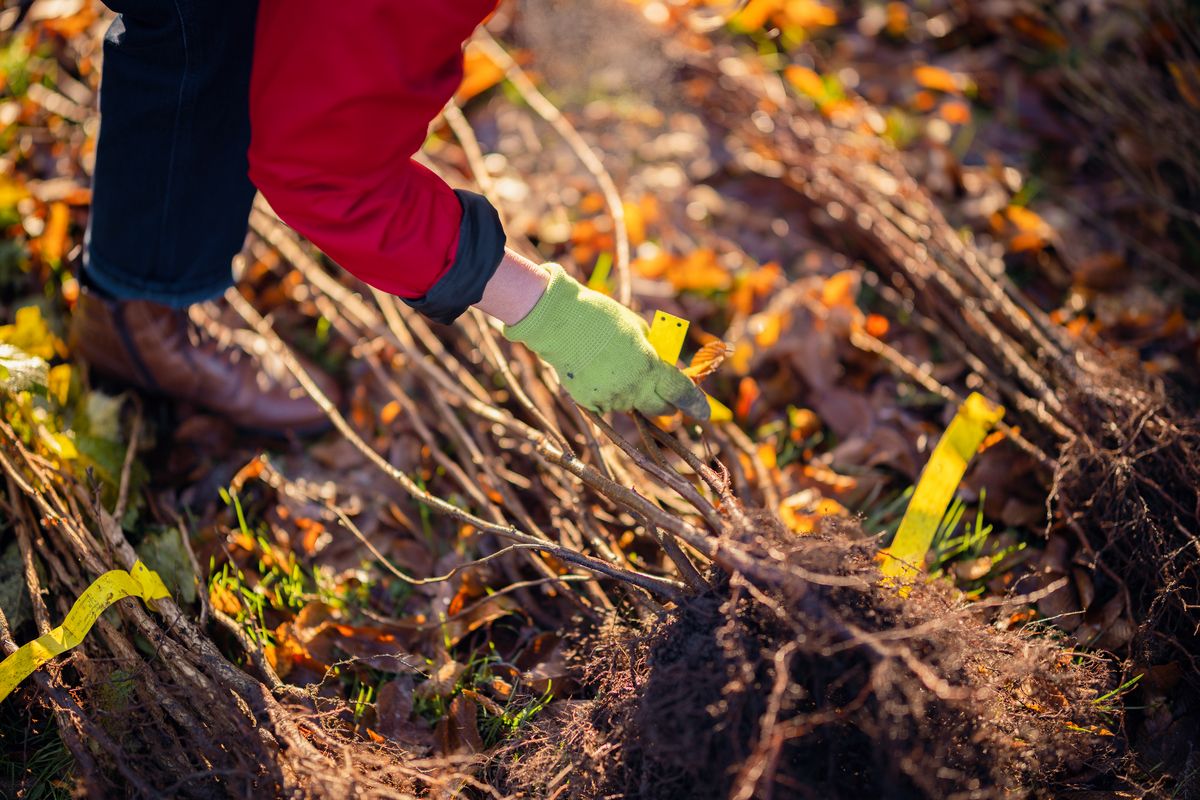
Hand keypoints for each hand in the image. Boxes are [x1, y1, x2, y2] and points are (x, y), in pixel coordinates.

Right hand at [503, 264, 709, 418]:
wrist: (557, 322)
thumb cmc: (602, 317)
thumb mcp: (638, 328)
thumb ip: (654, 352)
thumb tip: (664, 366)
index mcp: (649, 367)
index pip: (681, 392)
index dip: (695, 404)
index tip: (705, 414)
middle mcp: (632, 389)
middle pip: (660, 408)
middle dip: (668, 404)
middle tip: (668, 397)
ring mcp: (609, 399)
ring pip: (632, 406)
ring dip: (635, 395)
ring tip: (620, 370)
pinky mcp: (589, 403)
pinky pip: (608, 405)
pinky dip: (610, 394)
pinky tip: (599, 373)